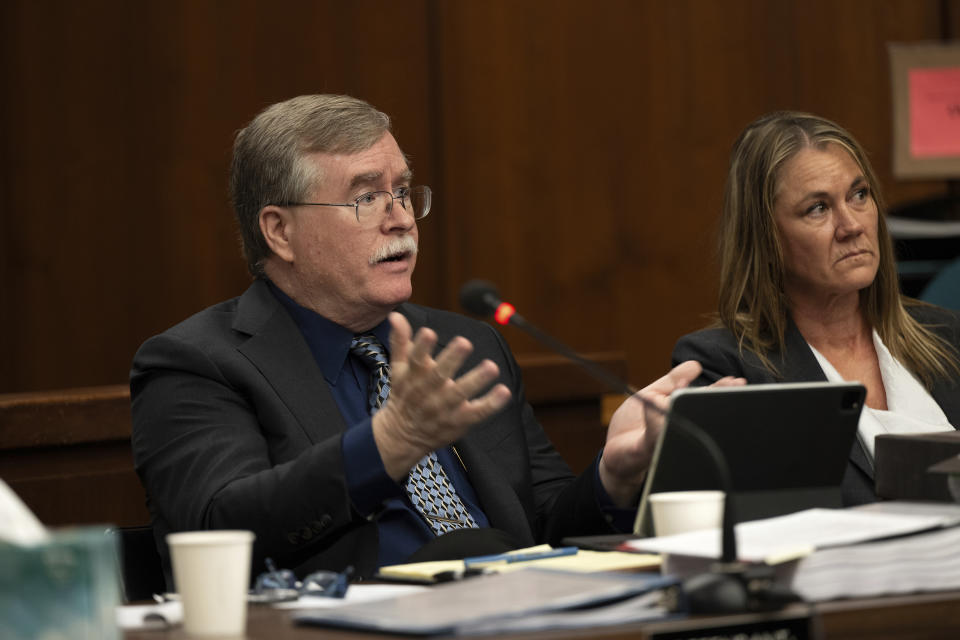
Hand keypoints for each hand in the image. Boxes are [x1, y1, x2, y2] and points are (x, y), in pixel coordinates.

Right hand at [372, 312, 511, 479]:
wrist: (402, 436)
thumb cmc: (404, 395)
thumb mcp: (398, 369)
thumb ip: (400, 341)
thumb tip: (396, 315)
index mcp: (413, 376)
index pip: (415, 360)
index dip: (421, 346)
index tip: (428, 332)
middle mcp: (428, 392)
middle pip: (439, 375)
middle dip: (452, 359)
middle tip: (464, 343)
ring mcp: (444, 408)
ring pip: (461, 393)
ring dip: (476, 380)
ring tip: (491, 366)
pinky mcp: (459, 421)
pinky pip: (477, 412)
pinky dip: (491, 403)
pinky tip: (503, 391)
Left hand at [598, 361, 744, 507]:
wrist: (615, 459)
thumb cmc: (635, 428)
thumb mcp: (652, 395)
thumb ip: (671, 381)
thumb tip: (695, 365)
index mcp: (681, 417)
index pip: (705, 401)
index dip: (721, 390)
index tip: (735, 382)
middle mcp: (678, 432)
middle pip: (702, 415)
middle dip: (720, 399)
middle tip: (736, 386)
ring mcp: (663, 443)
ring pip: (681, 426)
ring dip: (694, 407)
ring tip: (705, 388)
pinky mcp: (645, 450)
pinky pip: (653, 435)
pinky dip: (654, 419)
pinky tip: (654, 400)